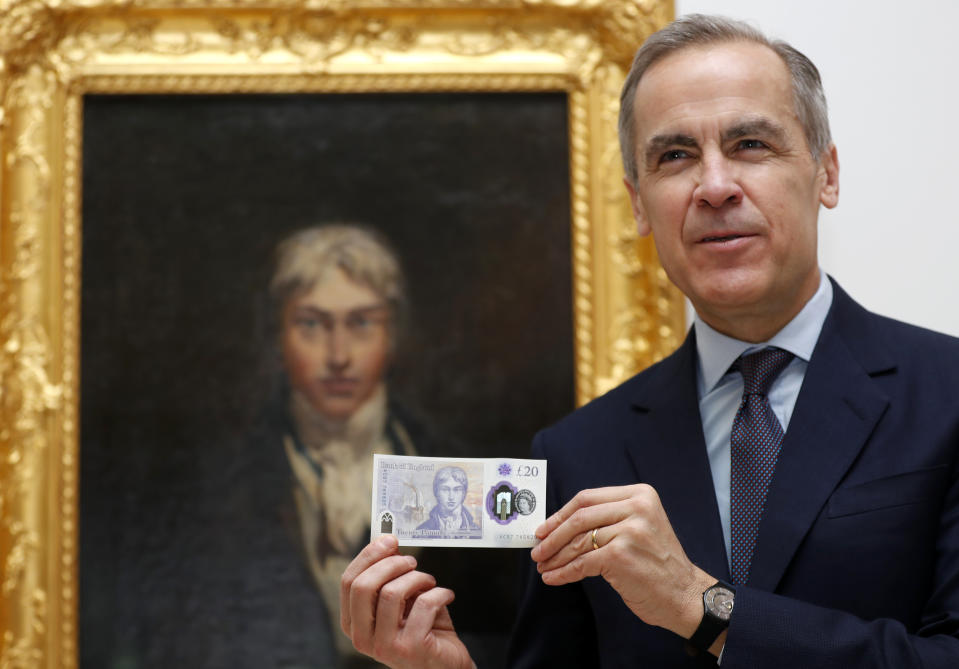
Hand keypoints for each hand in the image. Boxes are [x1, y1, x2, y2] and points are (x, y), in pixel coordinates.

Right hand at [340, 535, 474, 668]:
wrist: (445, 662)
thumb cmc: (423, 629)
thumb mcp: (402, 600)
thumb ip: (391, 576)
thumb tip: (388, 542)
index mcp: (354, 624)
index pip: (348, 582)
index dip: (368, 556)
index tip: (389, 540)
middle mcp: (363, 638)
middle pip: (363, 586)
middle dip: (390, 564)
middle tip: (411, 561)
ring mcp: (385, 647)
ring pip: (391, 593)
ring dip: (417, 578)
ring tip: (429, 581)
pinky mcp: (411, 649)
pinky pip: (423, 605)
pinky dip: (439, 593)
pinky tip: (446, 595)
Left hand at [530, 484, 714, 639]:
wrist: (685, 595)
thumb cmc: (657, 564)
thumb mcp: (639, 527)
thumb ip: (608, 519)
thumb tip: (560, 525)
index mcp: (640, 494)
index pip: (587, 498)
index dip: (560, 514)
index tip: (543, 529)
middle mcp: (636, 507)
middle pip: (579, 517)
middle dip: (553, 536)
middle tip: (537, 550)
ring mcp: (630, 531)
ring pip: (579, 542)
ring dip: (556, 556)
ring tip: (544, 566)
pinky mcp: (621, 556)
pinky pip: (582, 563)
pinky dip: (564, 572)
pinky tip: (554, 578)